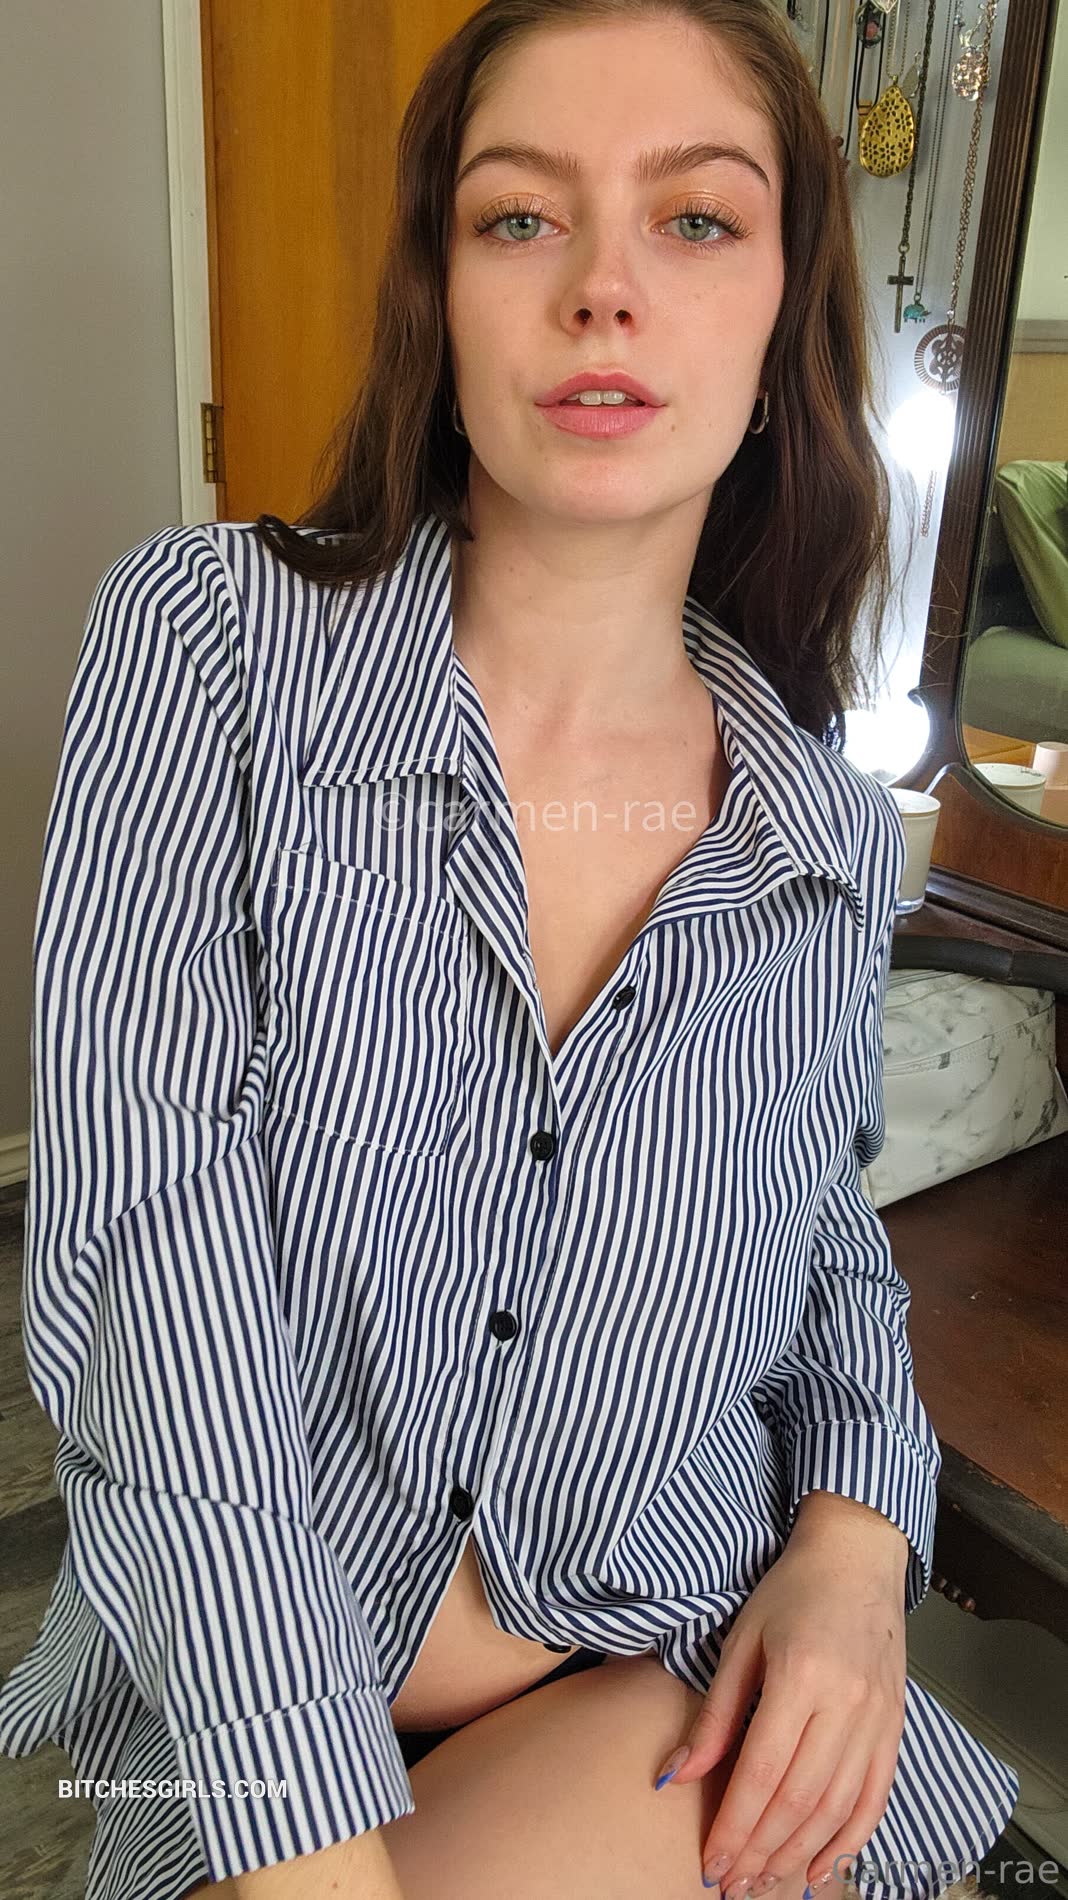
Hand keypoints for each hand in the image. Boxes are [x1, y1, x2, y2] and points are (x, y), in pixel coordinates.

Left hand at [653, 1523, 906, 1896]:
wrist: (856, 1559)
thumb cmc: (791, 1592)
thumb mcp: (741, 1641)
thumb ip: (714, 1715)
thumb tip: (677, 1778)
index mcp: (801, 1674)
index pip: (763, 1772)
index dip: (735, 1826)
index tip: (710, 1863)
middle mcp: (846, 1703)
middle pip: (801, 1800)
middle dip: (761, 1852)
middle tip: (730, 1885)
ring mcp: (878, 1719)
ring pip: (837, 1808)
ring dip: (797, 1855)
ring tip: (763, 1883)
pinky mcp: (895, 1727)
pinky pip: (875, 1798)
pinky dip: (849, 1840)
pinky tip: (820, 1867)